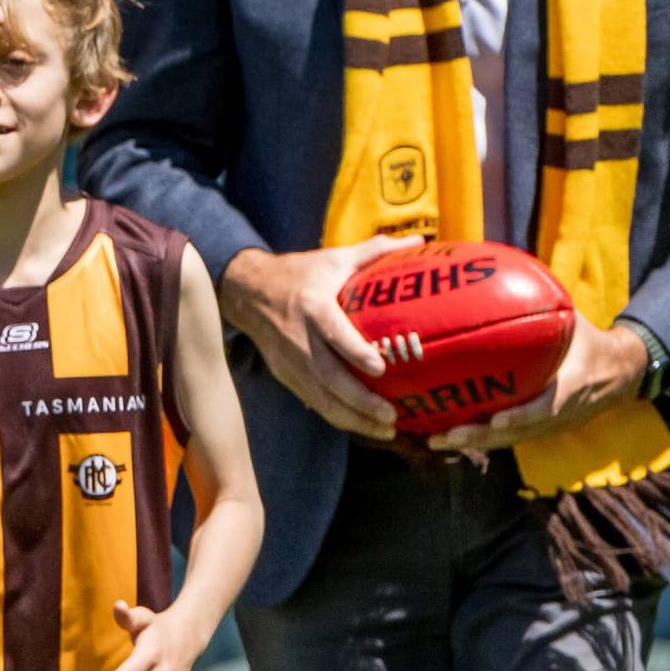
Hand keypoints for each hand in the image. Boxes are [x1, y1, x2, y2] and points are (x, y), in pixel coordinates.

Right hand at [217, 238, 414, 439]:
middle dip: (360, 401)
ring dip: (352, 418)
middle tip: (392, 415)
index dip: (355, 352)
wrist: (248, 291)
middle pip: (328, 377)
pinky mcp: (286, 375)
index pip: (333, 333)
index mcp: (312, 306)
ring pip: (320, 397)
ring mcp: (289, 361)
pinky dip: (339, 417)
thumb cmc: (299, 273)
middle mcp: (298, 338)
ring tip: (385, 429)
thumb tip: (421, 241)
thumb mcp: (334, 257)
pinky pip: (313, 401)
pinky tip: (364, 426)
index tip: (380, 367)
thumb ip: (376, 250)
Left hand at [432, 314, 653, 460]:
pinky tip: (448, 434)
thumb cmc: (590, 341)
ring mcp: (553, 426)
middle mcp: (563, 412)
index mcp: (574, 384)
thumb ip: (546, 309)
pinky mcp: (544, 431)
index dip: (521, 416)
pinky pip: (511, 438)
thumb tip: (509, 278)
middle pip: (518, 433)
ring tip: (435, 440)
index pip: (547, 406)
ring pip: (511, 440)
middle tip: (444, 435)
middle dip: (481, 437)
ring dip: (474, 443)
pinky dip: (482, 439)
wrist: (621, 373)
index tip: (494, 420)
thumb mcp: (573, 321)